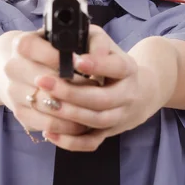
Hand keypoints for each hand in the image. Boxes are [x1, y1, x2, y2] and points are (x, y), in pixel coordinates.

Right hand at [0, 28, 97, 138]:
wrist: (23, 68)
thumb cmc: (54, 51)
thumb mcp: (69, 39)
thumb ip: (88, 41)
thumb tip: (104, 55)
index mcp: (21, 44)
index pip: (33, 48)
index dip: (56, 57)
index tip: (80, 62)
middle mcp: (12, 68)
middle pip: (43, 80)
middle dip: (75, 86)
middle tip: (98, 88)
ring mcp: (13, 93)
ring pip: (47, 105)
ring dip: (75, 109)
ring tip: (97, 107)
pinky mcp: (21, 114)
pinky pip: (47, 124)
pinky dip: (68, 126)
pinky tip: (85, 122)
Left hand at [34, 25, 164, 150]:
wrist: (141, 92)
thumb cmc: (113, 62)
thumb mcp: (107, 45)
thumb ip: (94, 41)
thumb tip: (78, 52)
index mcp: (128, 70)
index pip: (116, 67)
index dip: (97, 65)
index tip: (75, 61)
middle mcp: (128, 95)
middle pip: (102, 99)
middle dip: (71, 92)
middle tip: (43, 81)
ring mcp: (119, 116)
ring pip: (96, 121)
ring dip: (69, 115)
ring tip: (44, 103)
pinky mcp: (109, 132)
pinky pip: (91, 142)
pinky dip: (70, 142)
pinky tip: (50, 133)